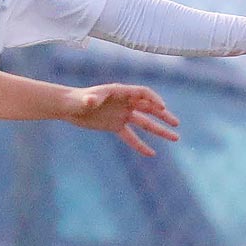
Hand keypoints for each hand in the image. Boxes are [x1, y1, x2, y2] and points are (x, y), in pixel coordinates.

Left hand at [66, 83, 180, 156]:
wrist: (68, 107)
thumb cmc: (76, 99)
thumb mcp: (84, 99)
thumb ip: (90, 100)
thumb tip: (91, 101)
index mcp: (121, 92)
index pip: (143, 93)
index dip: (153, 99)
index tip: (161, 108)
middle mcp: (125, 103)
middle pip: (149, 108)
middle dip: (163, 116)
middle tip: (176, 124)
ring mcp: (122, 115)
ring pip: (145, 123)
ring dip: (159, 130)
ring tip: (175, 137)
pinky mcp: (116, 126)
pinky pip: (131, 136)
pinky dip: (140, 145)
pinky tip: (151, 153)